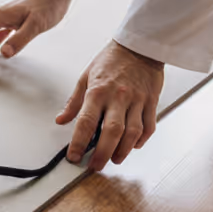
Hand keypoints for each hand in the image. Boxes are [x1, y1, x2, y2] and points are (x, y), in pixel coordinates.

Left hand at [59, 41, 163, 170]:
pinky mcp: (151, 101)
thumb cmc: (110, 60)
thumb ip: (74, 101)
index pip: (86, 121)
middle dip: (102, 153)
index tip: (73, 156)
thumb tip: (61, 120)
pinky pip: (149, 126)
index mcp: (98, 91)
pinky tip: (133, 147)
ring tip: (114, 160)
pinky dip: (141, 140)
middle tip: (95, 166)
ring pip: (132, 132)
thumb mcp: (85, 76)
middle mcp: (118, 97)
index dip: (79, 142)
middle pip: (111, 131)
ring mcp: (137, 100)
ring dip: (123, 151)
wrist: (139, 46)